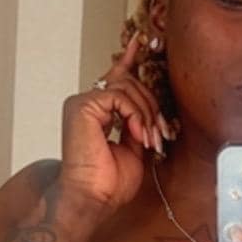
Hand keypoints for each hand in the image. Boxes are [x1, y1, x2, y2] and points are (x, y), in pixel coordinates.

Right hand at [59, 33, 169, 223]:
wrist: (92, 199)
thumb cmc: (108, 183)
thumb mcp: (134, 149)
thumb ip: (139, 124)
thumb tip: (151, 111)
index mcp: (96, 112)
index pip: (115, 78)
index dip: (129, 60)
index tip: (141, 42)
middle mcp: (86, 104)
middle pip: (129, 83)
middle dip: (151, 107)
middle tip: (159, 135)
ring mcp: (82, 103)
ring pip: (127, 87)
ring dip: (146, 114)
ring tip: (149, 139)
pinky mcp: (82, 106)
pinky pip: (119, 96)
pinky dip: (135, 115)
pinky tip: (137, 134)